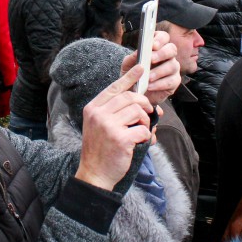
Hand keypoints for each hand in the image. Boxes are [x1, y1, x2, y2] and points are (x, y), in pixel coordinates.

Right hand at [75, 64, 154, 190]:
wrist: (94, 174)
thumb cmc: (100, 149)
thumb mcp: (99, 125)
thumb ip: (114, 111)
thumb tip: (141, 101)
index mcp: (93, 108)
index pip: (114, 88)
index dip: (129, 77)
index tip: (141, 68)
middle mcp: (99, 114)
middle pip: (130, 97)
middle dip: (144, 104)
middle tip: (149, 113)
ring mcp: (108, 126)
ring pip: (138, 111)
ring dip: (146, 121)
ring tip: (143, 130)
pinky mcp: (120, 139)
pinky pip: (143, 129)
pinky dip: (147, 135)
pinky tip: (142, 141)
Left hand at [119, 30, 180, 104]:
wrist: (135, 93)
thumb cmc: (133, 76)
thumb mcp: (127, 66)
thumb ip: (132, 58)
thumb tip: (138, 52)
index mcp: (156, 47)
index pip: (163, 37)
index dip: (160, 39)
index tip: (152, 45)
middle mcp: (167, 55)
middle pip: (172, 48)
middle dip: (162, 53)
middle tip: (151, 59)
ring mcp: (172, 68)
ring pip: (173, 65)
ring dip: (159, 71)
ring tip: (148, 78)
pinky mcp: (174, 81)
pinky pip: (172, 81)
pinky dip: (160, 84)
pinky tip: (150, 86)